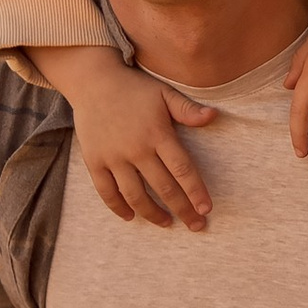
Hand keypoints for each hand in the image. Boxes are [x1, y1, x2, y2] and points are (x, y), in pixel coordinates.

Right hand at [37, 45, 215, 227]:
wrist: (93, 81)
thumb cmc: (134, 88)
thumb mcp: (164, 93)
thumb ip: (187, 109)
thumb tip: (214, 116)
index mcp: (157, 134)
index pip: (182, 170)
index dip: (196, 192)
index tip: (206, 209)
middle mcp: (136, 149)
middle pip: (163, 188)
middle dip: (182, 210)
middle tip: (196, 225)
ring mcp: (114, 157)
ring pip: (136, 196)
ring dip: (153, 214)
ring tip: (166, 223)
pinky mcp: (95, 161)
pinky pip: (107, 192)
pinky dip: (118, 207)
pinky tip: (131, 216)